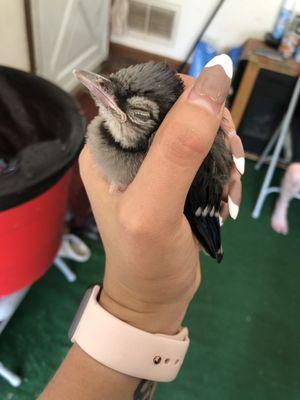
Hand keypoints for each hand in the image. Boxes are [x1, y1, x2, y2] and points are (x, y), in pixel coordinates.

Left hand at [79, 65, 239, 334]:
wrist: (154, 297)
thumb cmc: (145, 259)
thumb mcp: (154, 207)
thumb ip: (177, 148)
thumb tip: (212, 82)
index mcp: (106, 144)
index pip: (147, 93)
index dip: (186, 98)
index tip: (215, 125)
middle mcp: (125, 148)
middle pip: (177, 110)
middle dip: (211, 128)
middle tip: (229, 157)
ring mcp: (149, 164)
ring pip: (195, 132)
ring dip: (222, 151)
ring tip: (231, 182)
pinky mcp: (171, 180)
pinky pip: (202, 155)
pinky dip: (222, 167)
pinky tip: (228, 191)